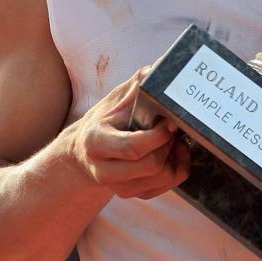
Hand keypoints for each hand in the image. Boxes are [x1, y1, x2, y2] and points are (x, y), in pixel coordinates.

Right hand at [71, 70, 189, 199]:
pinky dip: (176, 169)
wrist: (85, 152)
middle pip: (152, 165)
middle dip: (169, 144)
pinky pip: (166, 187)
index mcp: (96, 142)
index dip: (159, 135)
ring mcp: (118, 187)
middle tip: (171, 127)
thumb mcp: (116, 98)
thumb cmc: (106, 120)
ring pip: (162, 179)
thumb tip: (162, 66)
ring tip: (172, 139)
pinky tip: (171, 153)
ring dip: (175, 157)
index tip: (169, 121)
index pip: (133, 147)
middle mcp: (104, 170)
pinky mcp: (131, 194)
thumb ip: (138, 83)